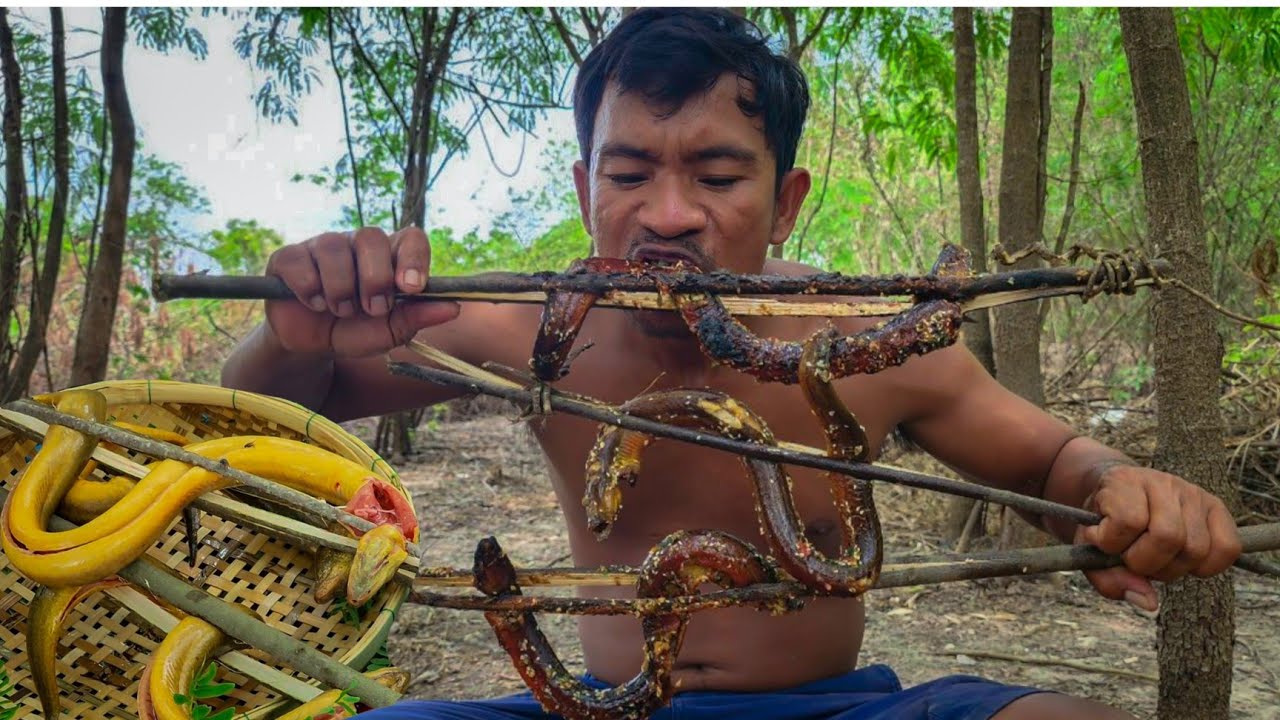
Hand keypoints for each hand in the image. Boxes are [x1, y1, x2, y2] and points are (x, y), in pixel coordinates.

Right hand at [264, 226, 458, 356]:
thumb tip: (453, 307)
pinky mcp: (289, 257)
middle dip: (374, 278)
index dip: (413, 258)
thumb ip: (417, 318)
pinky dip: (310, 288)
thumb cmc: (355, 332)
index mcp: (389, 257)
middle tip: (373, 309)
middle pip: (371, 237)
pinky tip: (315, 303)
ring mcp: (321, 246)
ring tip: (342, 311)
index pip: (410, 238)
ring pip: (333, 248)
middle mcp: (357, 244)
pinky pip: (300, 261)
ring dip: (341, 288)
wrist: (311, 347)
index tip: (410, 288)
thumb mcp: (388, 332)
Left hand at [1074, 464, 1241, 610]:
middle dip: (1146, 563)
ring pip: (1196, 547)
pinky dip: (1208, 567)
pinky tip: (1184, 562)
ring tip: (1156, 559)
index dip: (1112, 544)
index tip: (1103, 543)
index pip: (1127, 521)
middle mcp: (1161, 481)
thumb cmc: (1103, 524)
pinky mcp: (1216, 507)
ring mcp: (1192, 492)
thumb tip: (1149, 603)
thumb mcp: (1091, 548)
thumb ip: (1108, 578)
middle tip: (1134, 559)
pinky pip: (1227, 547)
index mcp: (1124, 481)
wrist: (1118, 494)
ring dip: (1173, 568)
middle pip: (1168, 537)